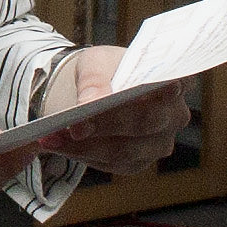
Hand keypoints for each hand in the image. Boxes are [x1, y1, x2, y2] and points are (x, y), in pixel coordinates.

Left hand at [36, 47, 193, 176]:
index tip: (144, 90)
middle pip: (144, 122)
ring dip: (84, 145)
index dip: (162, 89)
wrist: (100, 91)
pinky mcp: (137, 163)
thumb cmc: (106, 71)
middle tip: (73, 124)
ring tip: (50, 136)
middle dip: (105, 124)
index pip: (176, 84)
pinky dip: (79, 154)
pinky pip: (109, 163)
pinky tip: (55, 144)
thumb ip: (95, 78)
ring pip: (124, 150)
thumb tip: (90, 104)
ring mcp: (159, 143)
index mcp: (176, 80)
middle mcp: (175, 115)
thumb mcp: (96, 62)